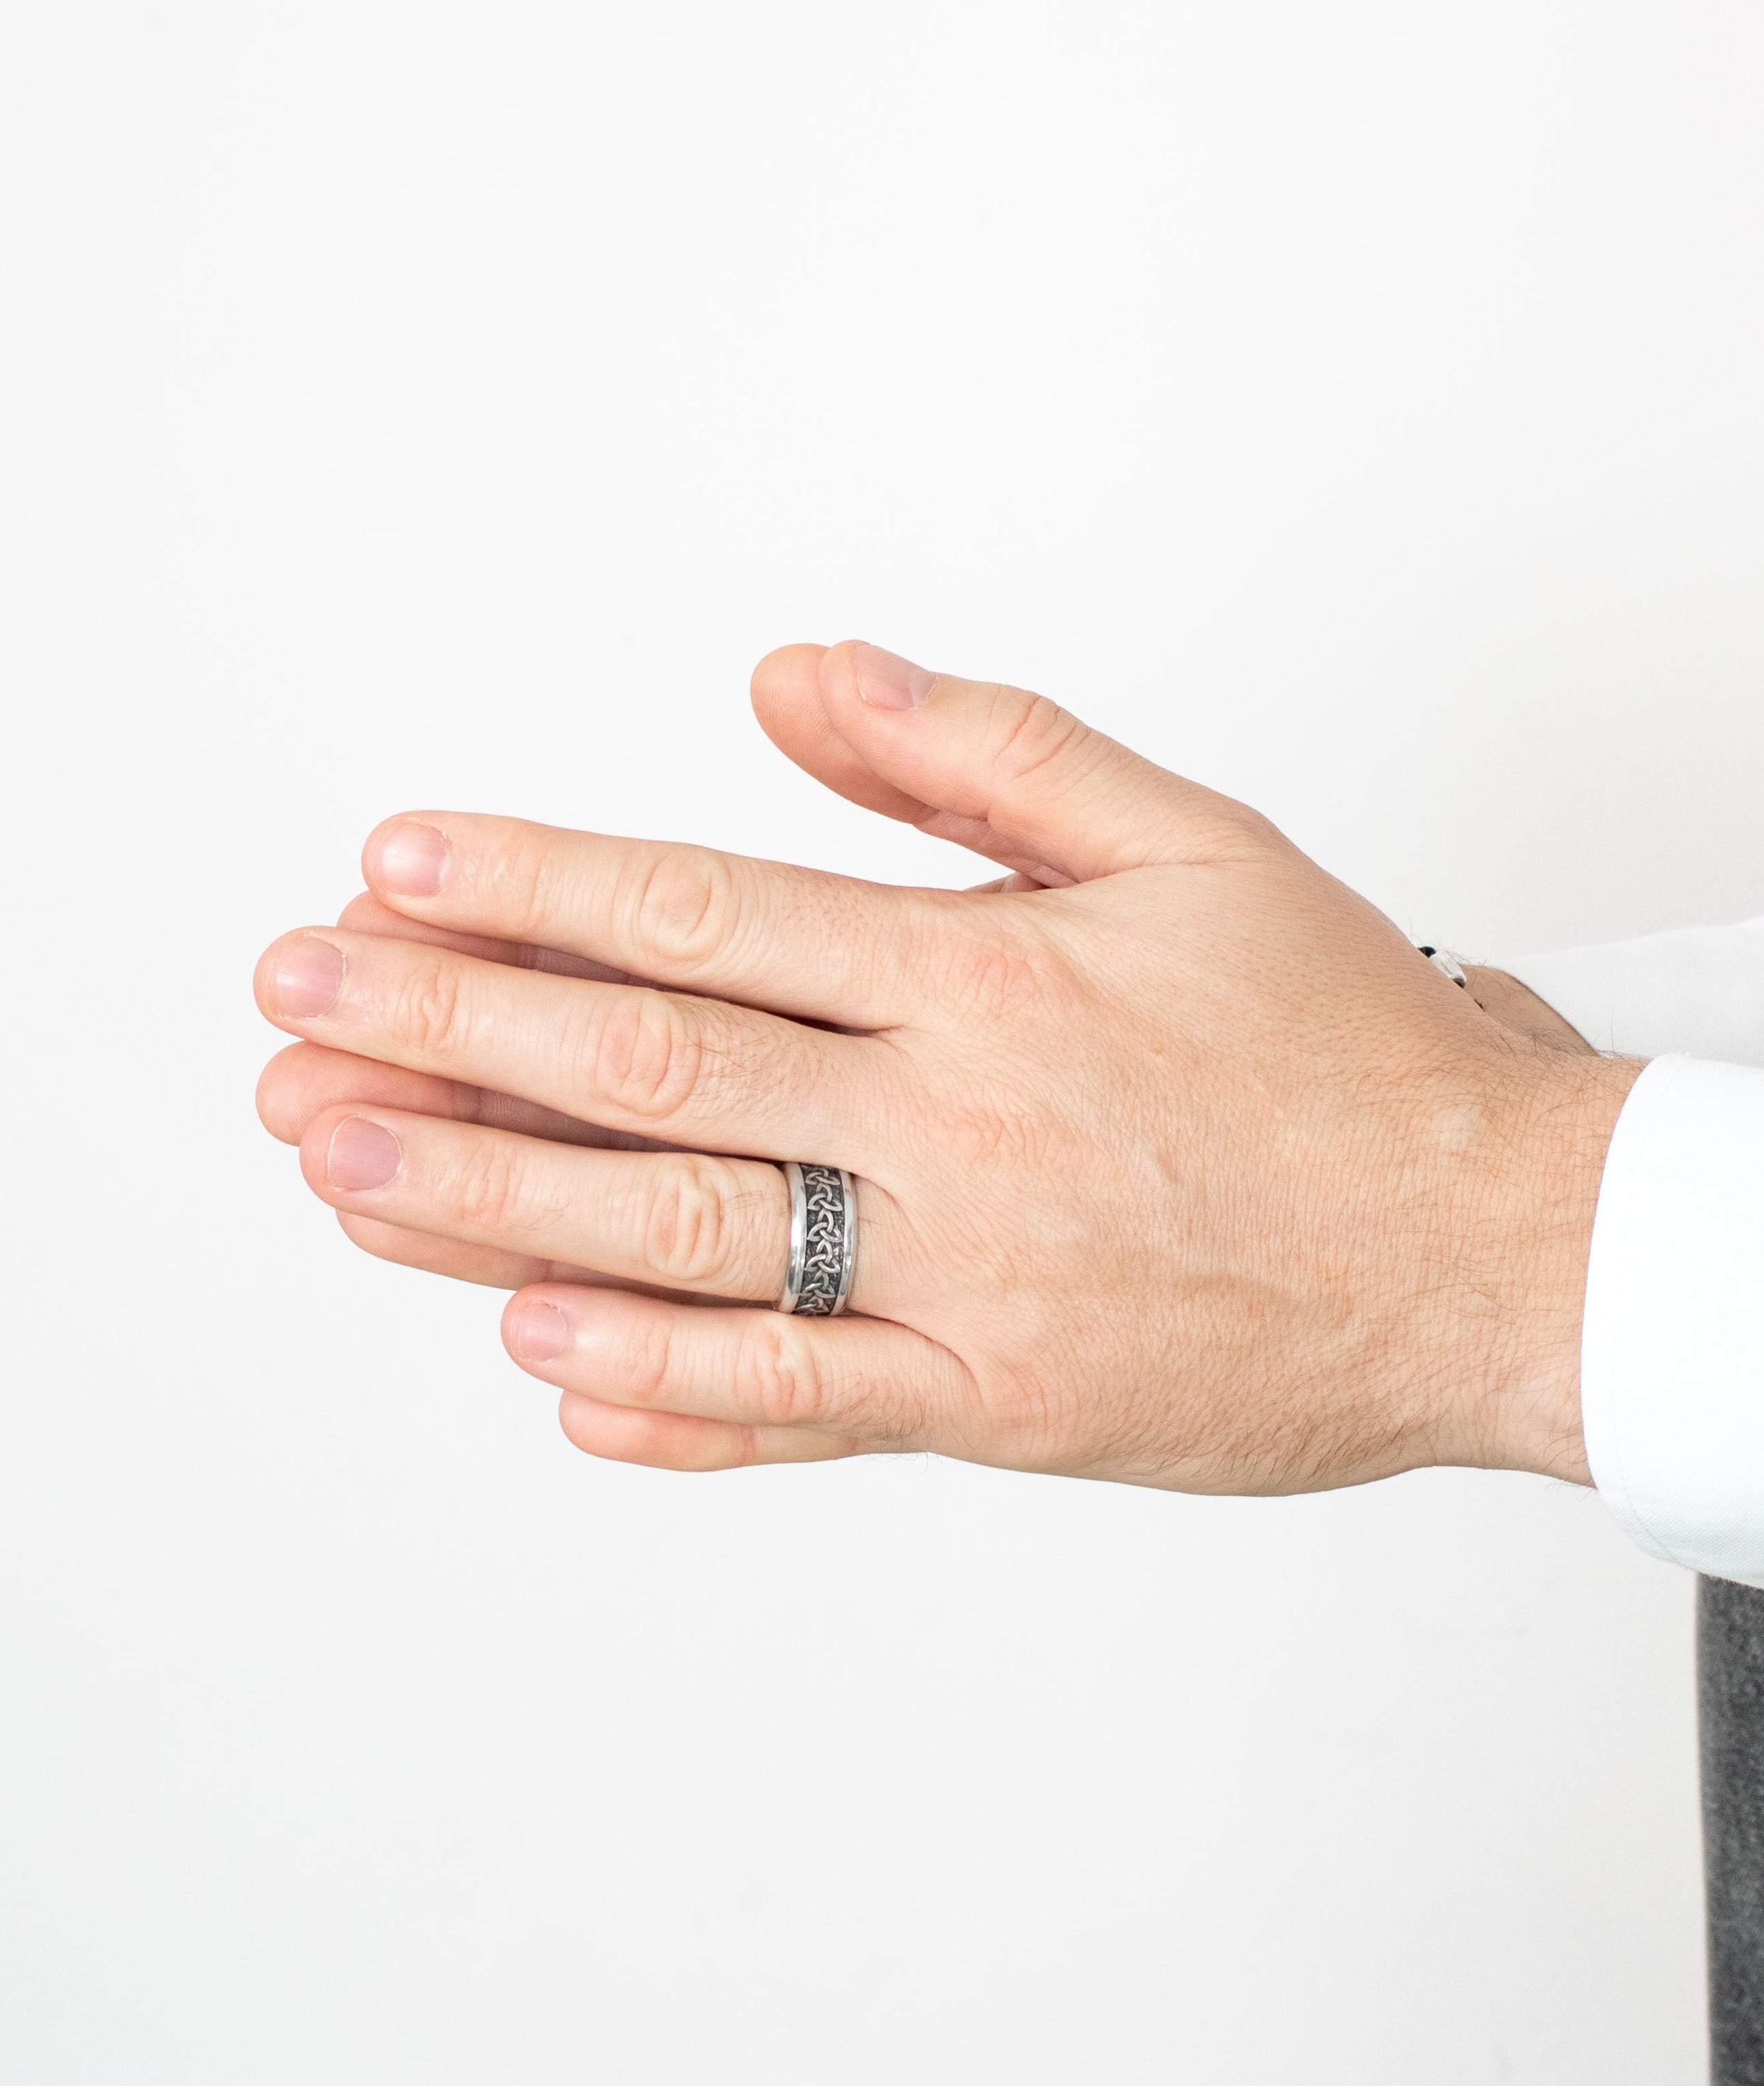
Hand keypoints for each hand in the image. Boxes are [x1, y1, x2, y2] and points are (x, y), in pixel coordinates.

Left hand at [254, 641, 1640, 1487]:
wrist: (1488, 1246)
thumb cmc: (1343, 1048)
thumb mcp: (1189, 842)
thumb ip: (986, 753)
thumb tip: (797, 678)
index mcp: (992, 977)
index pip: (712, 913)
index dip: (535, 886)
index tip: (397, 866)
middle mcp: (962, 1126)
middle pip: (662, 1075)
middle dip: (456, 1038)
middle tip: (299, 1012)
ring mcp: (976, 1278)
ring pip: (699, 1242)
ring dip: (502, 1209)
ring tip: (349, 1170)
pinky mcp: (1006, 1401)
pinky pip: (816, 1407)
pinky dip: (678, 1396)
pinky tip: (545, 1370)